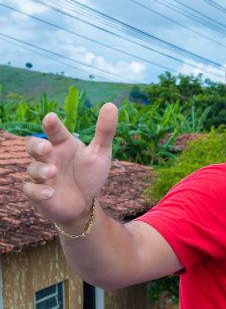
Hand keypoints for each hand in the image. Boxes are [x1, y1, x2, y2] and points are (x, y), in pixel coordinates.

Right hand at [23, 104, 118, 227]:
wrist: (84, 203)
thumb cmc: (89, 175)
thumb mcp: (100, 153)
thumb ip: (104, 131)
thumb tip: (111, 105)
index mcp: (63, 145)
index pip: (54, 131)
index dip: (52, 124)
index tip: (51, 118)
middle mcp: (49, 157)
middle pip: (33, 146)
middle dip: (37, 145)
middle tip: (47, 146)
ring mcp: (41, 176)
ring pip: (32, 168)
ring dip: (41, 170)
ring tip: (53, 172)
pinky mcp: (38, 194)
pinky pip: (31, 190)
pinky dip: (38, 191)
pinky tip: (49, 192)